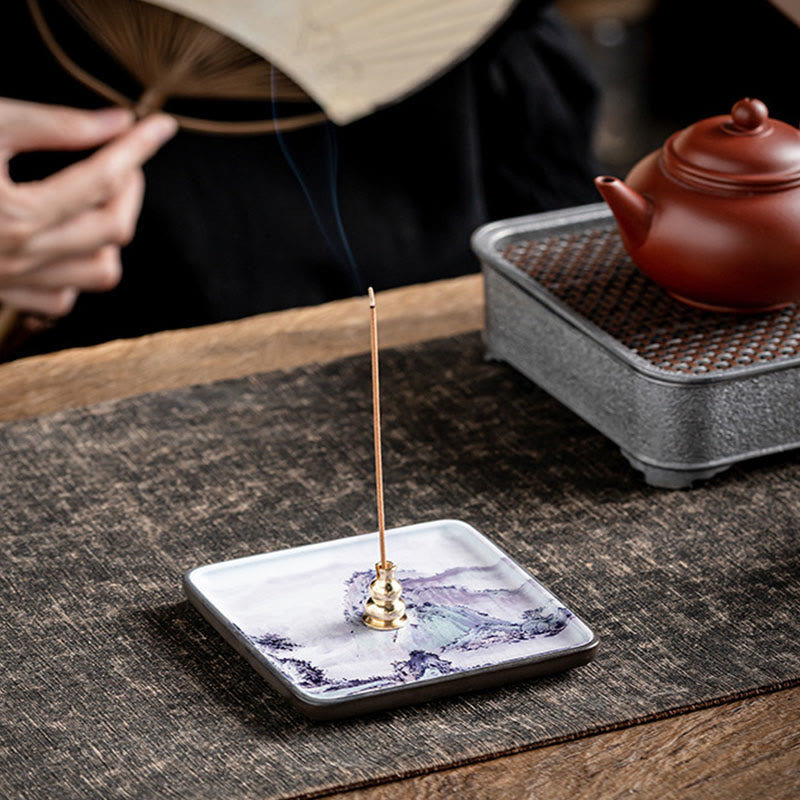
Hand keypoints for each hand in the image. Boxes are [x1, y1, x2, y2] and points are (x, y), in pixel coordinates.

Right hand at [0, 99, 177, 317]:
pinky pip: (62, 300)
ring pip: (100, 273)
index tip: (160, 127)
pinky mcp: (2, 296)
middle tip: (121, 159)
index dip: (137, 148)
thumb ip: (51, 125)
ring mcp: (12, 282)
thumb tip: (116, 122)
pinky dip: (74, 274)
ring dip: (109, 236)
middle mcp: (21, 257)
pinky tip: (65, 244)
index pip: (102, 178)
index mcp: (17, 215)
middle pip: (113, 228)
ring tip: (93, 202)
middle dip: (129, 187)